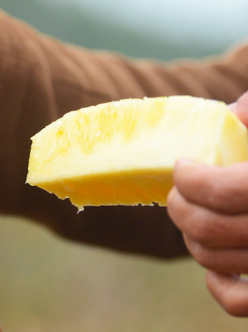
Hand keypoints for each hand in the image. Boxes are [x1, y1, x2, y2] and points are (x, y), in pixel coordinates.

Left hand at [167, 92, 247, 316]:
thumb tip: (233, 114)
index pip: (224, 191)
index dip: (191, 179)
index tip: (182, 166)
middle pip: (212, 229)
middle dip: (181, 208)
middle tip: (178, 193)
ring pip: (219, 262)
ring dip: (192, 239)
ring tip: (192, 217)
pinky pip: (242, 303)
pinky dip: (219, 284)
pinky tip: (216, 262)